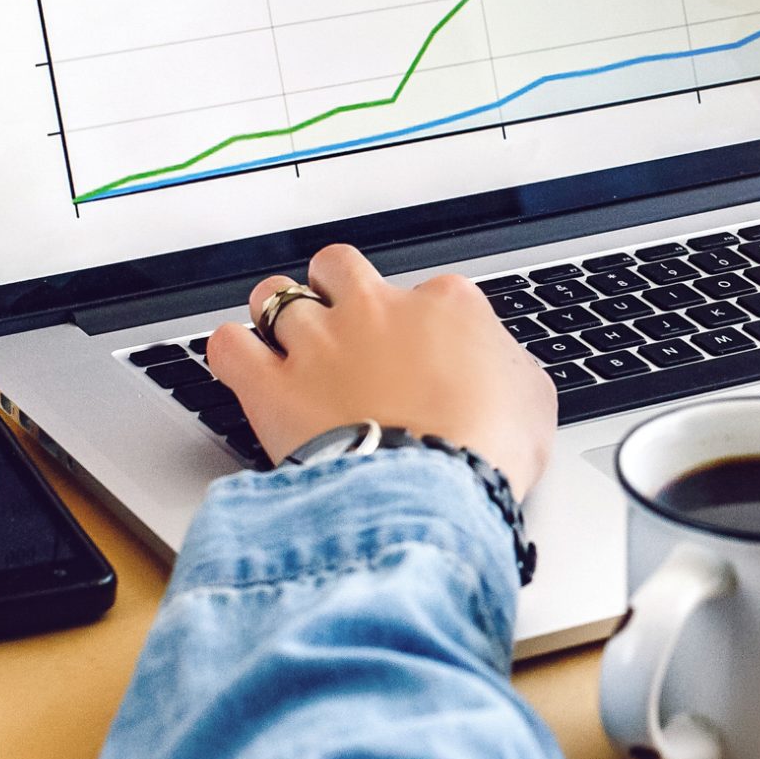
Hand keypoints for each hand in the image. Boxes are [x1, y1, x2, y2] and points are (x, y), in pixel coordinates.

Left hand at [205, 245, 556, 495]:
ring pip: (275, 296)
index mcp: (445, 305)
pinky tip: (244, 365)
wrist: (431, 492)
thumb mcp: (531, 401)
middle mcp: (375, 309)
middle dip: (335, 289)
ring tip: (286, 341)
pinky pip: (228, 345)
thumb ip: (507, 367)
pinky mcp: (271, 385)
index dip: (418, 322)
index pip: (424, 290)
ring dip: (277, 314)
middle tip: (342, 325)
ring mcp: (318, 342)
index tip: (419, 352)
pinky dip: (231, 352)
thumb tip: (499, 366)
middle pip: (338, 266)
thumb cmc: (485, 449)